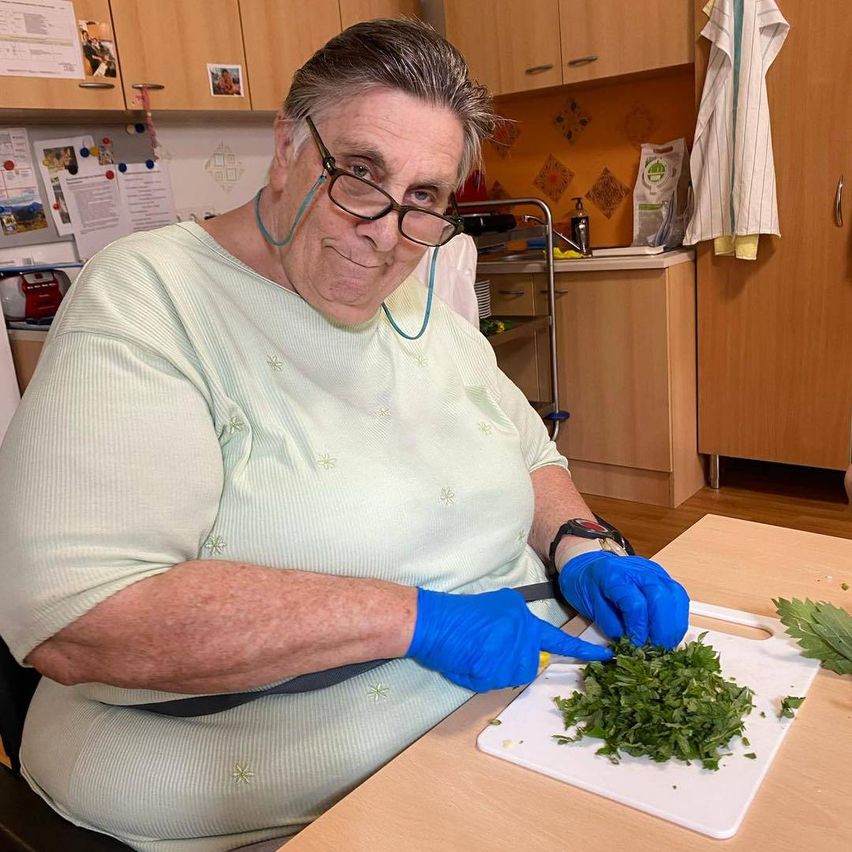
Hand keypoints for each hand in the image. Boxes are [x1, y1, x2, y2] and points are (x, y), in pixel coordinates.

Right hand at [407, 587, 611, 691]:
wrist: (435, 622)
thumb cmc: (463, 613)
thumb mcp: (499, 607)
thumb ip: (518, 625)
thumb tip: (524, 643)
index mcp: (525, 622)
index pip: (559, 640)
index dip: (582, 650)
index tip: (606, 656)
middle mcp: (522, 640)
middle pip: (529, 664)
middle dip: (513, 660)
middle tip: (488, 646)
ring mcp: (508, 659)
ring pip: (511, 675)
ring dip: (497, 669)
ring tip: (477, 651)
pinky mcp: (492, 675)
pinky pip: (493, 683)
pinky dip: (481, 676)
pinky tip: (468, 659)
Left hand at [558, 550, 688, 648]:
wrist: (589, 565)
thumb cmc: (588, 585)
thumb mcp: (591, 607)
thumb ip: (612, 626)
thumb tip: (633, 645)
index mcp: (613, 575)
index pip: (635, 604)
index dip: (640, 629)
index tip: (638, 647)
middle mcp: (637, 569)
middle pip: (660, 597)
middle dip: (662, 629)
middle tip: (657, 650)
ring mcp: (653, 571)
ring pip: (675, 595)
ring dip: (674, 625)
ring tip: (666, 644)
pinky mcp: (663, 576)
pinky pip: (679, 596)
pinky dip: (678, 617)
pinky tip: (671, 632)